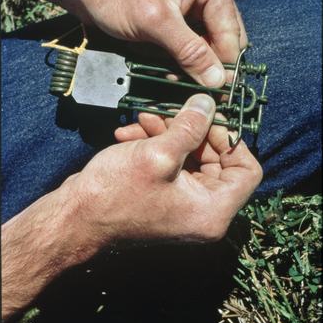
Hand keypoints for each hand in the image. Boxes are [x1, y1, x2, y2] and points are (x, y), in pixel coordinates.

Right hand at [72, 94, 261, 248]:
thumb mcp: (158, 154)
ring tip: (144, 119)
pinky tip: (131, 133)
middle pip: (218, 160)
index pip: (248, 171)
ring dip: (170, 134)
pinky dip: (157, 145)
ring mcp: (182, 205)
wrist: (74, 218)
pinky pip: (173, 165)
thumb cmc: (115, 194)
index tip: (209, 119)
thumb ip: (190, 126)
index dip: (232, 140)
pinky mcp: (164, 197)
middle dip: (192, 131)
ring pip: (191, 157)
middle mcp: (202, 213)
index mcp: (212, 212)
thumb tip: (209, 103)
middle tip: (171, 112)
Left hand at [74, 0, 247, 86]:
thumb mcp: (154, 22)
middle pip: (223, 35)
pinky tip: (173, 68)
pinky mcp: (183, 3)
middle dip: (210, 64)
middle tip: (199, 93)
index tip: (219, 97)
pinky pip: (194, 34)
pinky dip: (186, 53)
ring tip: (183, 83)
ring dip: (197, 61)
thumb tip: (218, 81)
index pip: (229, 31)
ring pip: (209, 37)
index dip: (225, 67)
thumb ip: (189, 52)